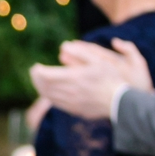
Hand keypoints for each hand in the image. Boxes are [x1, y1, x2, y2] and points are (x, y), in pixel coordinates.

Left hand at [29, 38, 151, 120]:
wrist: (120, 102)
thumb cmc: (111, 78)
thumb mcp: (99, 60)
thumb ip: (80, 52)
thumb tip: (63, 45)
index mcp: (74, 77)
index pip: (46, 75)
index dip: (37, 71)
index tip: (35, 66)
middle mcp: (70, 91)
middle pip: (44, 86)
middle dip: (36, 79)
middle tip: (34, 72)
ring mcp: (71, 103)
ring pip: (48, 96)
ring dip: (40, 88)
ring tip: (39, 81)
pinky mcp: (74, 110)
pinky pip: (56, 104)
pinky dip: (49, 97)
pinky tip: (50, 92)